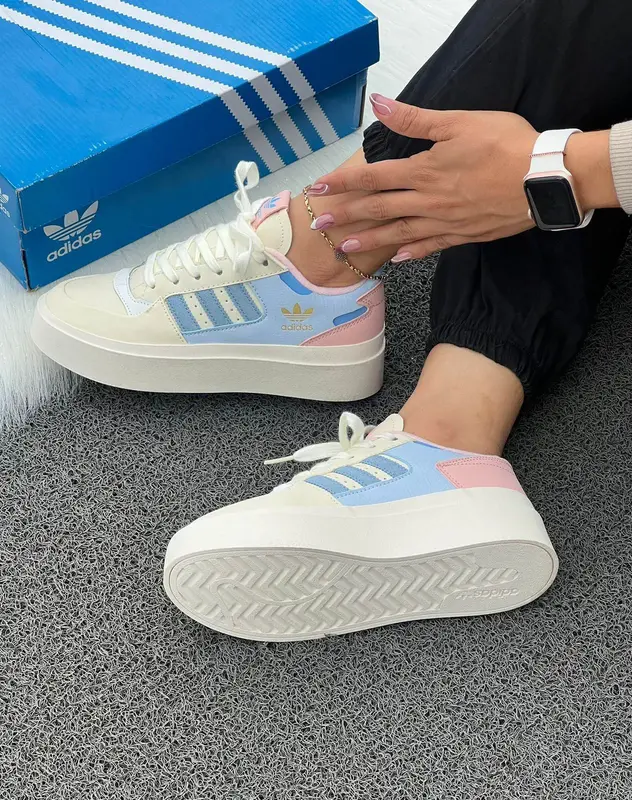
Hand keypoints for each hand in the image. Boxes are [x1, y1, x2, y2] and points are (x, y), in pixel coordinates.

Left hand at [310, 95, 539, 260]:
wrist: (545, 179)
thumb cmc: (506, 144)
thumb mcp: (459, 123)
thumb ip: (415, 119)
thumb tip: (379, 105)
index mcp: (424, 171)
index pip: (372, 178)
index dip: (342, 184)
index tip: (318, 190)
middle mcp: (428, 201)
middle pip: (378, 209)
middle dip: (346, 216)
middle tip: (319, 225)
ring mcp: (445, 222)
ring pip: (398, 233)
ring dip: (369, 240)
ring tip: (345, 248)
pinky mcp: (464, 234)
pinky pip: (431, 246)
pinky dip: (411, 252)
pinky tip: (397, 258)